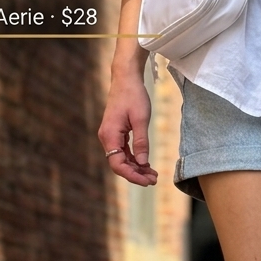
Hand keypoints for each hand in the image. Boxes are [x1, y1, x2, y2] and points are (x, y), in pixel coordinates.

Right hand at [98, 71, 157, 185]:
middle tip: (154, 180)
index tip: (147, 181)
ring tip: (153, 174)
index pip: (117, 164)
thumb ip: (141, 142)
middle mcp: (107, 138)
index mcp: (110, 135)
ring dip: (137, 168)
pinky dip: (135, 158)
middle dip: (136, 174)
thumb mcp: (141, 119)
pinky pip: (124, 151)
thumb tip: (143, 162)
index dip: (132, 175)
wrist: (126, 78)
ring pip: (122, 159)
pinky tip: (146, 164)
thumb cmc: (134, 95)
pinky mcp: (116, 133)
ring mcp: (110, 136)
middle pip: (119, 164)